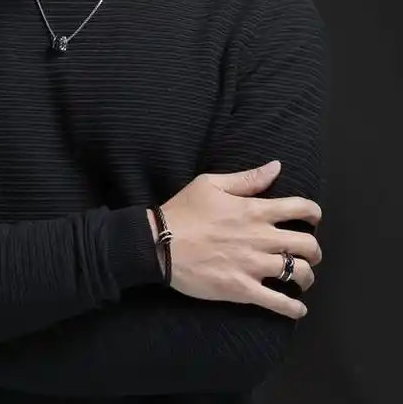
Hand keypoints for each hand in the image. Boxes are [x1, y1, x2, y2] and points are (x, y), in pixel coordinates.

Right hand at [152, 160, 321, 319]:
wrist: (160, 243)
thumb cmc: (184, 210)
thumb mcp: (211, 183)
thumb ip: (247, 178)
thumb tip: (276, 166)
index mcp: (255, 210)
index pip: (300, 209)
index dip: (314, 213)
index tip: (313, 219)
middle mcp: (261, 238)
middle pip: (308, 245)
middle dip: (315, 249)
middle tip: (309, 252)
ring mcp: (253, 265)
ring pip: (298, 273)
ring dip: (307, 276)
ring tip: (302, 278)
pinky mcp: (243, 290)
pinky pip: (279, 303)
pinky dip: (294, 308)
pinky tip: (298, 309)